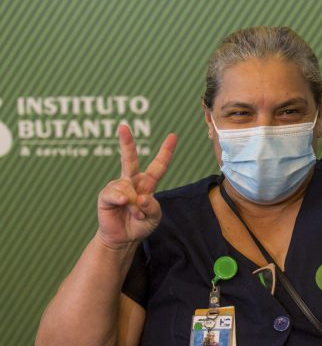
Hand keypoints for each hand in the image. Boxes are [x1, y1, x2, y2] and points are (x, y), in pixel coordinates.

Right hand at [96, 125, 176, 249]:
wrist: (124, 238)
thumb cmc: (141, 224)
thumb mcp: (155, 217)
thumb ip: (152, 207)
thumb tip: (141, 197)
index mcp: (147, 183)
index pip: (158, 165)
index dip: (165, 151)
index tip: (172, 136)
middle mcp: (132, 181)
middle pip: (129, 159)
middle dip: (126, 143)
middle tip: (123, 127)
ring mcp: (118, 187)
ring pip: (128, 187)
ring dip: (135, 204)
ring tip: (136, 213)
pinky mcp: (106, 195)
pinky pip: (115, 193)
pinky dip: (122, 200)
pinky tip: (124, 204)